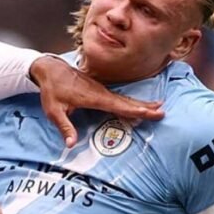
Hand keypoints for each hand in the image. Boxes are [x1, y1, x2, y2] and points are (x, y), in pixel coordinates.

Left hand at [29, 55, 163, 147]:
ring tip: (159, 107)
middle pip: (126, 102)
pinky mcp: (100, 90)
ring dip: (142, 103)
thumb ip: (64, 126)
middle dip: (145, 107)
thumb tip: (71, 144)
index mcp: (92, 97)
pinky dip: (132, 102)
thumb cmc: (52, 89)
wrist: (50, 69)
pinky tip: (139, 105)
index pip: (117, 105)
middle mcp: (101, 92)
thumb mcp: (53, 110)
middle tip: (162, 111)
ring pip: (125, 99)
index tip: (149, 113)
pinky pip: (119, 97)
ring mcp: (101, 90)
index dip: (133, 110)